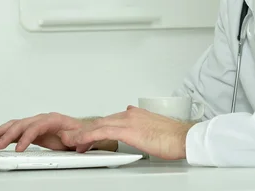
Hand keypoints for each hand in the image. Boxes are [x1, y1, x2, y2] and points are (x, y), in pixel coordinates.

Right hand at [0, 112, 90, 151]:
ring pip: (17, 125)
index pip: (36, 126)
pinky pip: (17, 130)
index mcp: (53, 119)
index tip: (18, 148)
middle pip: (23, 124)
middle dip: (9, 134)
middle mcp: (43, 119)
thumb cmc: (81, 133)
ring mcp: (37, 124)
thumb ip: (75, 137)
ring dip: (3, 131)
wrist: (83, 132)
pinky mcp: (34, 131)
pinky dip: (6, 134)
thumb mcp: (81, 136)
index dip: (26, 137)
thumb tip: (67, 138)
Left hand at [64, 105, 195, 159]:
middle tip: (70, 136)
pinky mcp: (128, 131)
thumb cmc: (173, 136)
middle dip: (84, 129)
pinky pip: (103, 133)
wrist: (184, 137)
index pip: (108, 120)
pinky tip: (81, 142)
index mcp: (134, 114)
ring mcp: (128, 122)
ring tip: (70, 140)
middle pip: (100, 121)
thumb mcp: (154, 126)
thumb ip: (141, 121)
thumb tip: (132, 114)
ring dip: (81, 134)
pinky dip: (89, 137)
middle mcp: (129, 115)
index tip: (84, 135)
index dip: (94, 128)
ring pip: (98, 126)